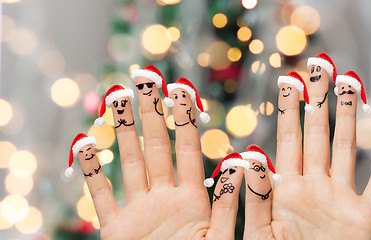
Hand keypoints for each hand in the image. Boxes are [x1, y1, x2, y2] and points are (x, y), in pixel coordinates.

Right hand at [77, 77, 238, 239]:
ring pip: (129, 164)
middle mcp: (166, 199)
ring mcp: (140, 212)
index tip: (182, 88)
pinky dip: (92, 172)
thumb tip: (244, 163)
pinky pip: (101, 197)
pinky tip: (85, 143)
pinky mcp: (117, 231)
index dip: (185, 119)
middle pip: (157, 147)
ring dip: (123, 132)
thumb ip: (231, 204)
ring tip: (117, 97)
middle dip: (151, 113)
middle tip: (145, 78)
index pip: (189, 150)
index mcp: (194, 200)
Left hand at [243, 68, 370, 239]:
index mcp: (287, 188)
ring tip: (350, 85)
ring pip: (346, 148)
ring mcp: (340, 197)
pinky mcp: (364, 215)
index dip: (289, 109)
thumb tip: (248, 159)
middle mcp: (314, 185)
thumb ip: (256, 198)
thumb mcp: (261, 233)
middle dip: (320, 102)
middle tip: (320, 68)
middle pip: (317, 135)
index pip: (288, 139)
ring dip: (349, 118)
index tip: (289, 80)